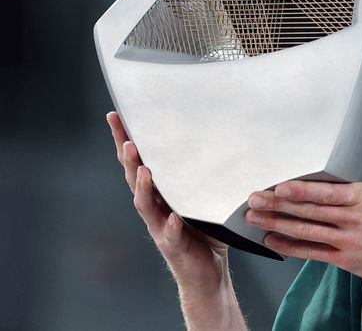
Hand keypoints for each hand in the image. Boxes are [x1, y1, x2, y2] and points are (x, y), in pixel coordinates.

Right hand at [107, 112, 227, 289]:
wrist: (207, 272)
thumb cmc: (205, 230)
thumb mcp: (203, 195)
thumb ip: (203, 173)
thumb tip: (219, 136)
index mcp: (159, 192)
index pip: (138, 162)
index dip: (125, 140)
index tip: (115, 116)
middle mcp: (154, 208)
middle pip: (134, 178)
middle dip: (128, 158)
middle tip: (126, 139)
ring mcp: (160, 227)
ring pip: (145, 205)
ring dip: (142, 187)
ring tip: (142, 169)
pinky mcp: (174, 246)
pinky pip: (171, 235)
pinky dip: (172, 226)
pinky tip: (174, 218)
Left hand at [245, 180, 361, 288]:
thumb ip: (353, 192)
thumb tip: (324, 184)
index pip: (326, 191)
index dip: (301, 189)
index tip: (280, 185)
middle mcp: (355, 217)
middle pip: (310, 210)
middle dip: (278, 204)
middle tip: (255, 198)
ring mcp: (350, 240)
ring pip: (307, 230)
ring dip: (277, 224)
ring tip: (256, 218)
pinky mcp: (347, 259)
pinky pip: (313, 252)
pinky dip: (290, 247)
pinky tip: (273, 241)